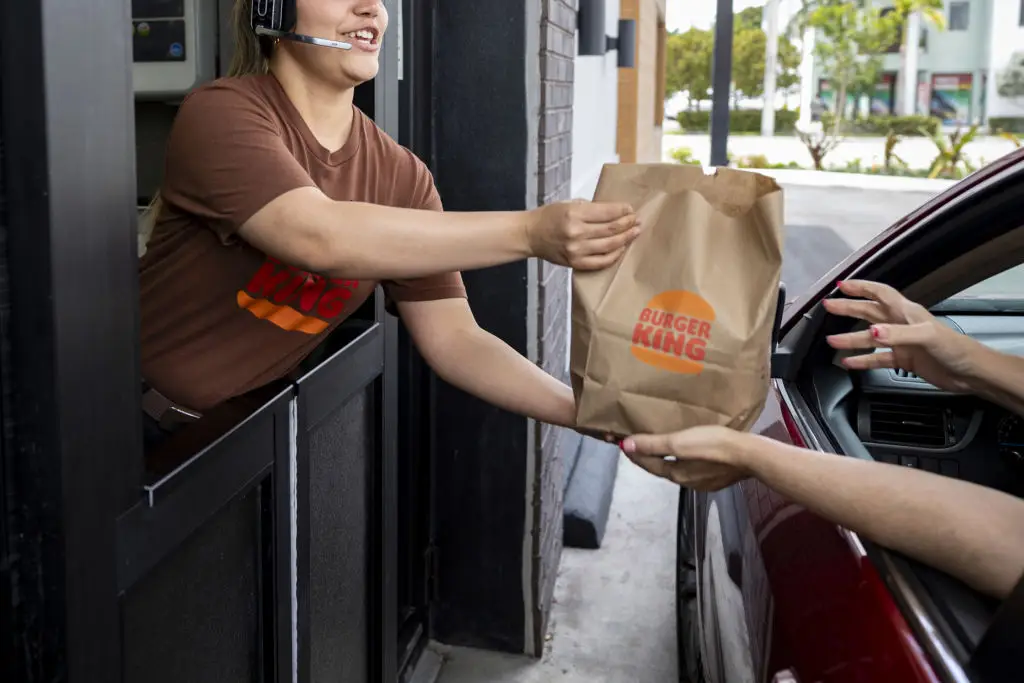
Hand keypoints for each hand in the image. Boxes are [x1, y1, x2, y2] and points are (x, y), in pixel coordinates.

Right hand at [526, 200, 640, 269]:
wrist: (531, 235)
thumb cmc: (549, 217)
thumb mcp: (569, 204)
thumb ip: (591, 208)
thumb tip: (615, 212)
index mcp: (575, 214)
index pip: (607, 212)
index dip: (622, 211)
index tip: (630, 209)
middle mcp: (576, 232)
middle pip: (611, 229)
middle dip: (628, 224)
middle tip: (637, 221)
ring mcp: (576, 250)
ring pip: (610, 245)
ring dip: (626, 238)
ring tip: (634, 233)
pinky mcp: (575, 263)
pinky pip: (601, 261)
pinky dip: (614, 255)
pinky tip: (621, 248)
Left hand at [620, 426, 751, 490]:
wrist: (749, 455)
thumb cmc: (712, 446)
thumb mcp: (679, 442)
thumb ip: (653, 445)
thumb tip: (626, 446)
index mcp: (675, 474)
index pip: (647, 464)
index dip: (634, 453)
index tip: (622, 443)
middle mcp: (686, 481)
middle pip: (661, 467)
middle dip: (648, 456)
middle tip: (638, 443)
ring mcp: (703, 481)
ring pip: (678, 468)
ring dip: (666, 458)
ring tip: (661, 445)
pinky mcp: (717, 477)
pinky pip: (694, 468)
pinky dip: (684, 459)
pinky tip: (689, 452)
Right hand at [823, 280, 978, 391]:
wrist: (970, 373)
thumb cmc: (955, 349)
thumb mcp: (926, 337)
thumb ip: (897, 334)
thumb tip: (871, 332)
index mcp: (907, 312)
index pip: (880, 294)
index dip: (861, 287)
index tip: (841, 286)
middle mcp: (901, 324)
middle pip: (870, 312)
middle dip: (849, 308)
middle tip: (828, 307)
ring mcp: (901, 342)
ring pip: (870, 337)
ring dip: (851, 338)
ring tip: (831, 341)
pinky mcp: (903, 360)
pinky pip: (877, 359)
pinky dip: (863, 360)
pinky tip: (850, 363)